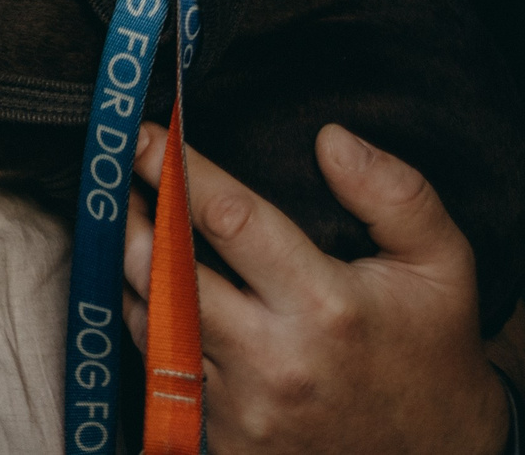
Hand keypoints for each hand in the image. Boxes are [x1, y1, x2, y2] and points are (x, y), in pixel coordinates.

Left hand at [124, 122, 512, 454]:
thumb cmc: (429, 351)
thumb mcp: (441, 268)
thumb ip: (395, 195)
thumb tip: (332, 139)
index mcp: (326, 307)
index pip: (229, 218)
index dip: (175, 168)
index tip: (141, 136)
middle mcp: (275, 359)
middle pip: (167, 272)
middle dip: (134, 217)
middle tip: (119, 180)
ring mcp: (244, 406)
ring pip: (152, 321)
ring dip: (133, 270)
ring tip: (131, 226)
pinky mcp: (223, 439)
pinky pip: (160, 369)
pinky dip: (150, 324)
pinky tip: (153, 293)